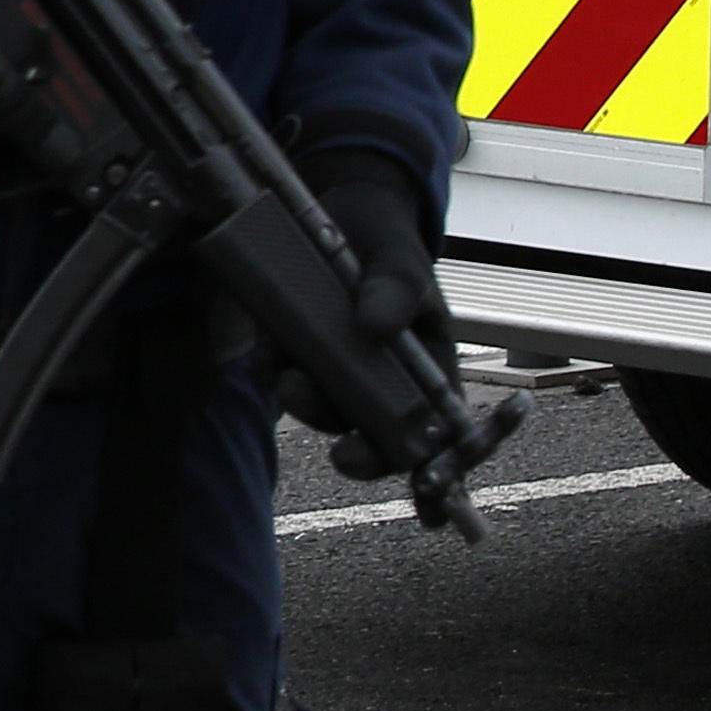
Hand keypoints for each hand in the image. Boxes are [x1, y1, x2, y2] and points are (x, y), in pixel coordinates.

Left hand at [272, 155, 447, 465]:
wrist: (341, 209)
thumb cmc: (388, 244)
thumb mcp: (400, 259)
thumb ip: (396, 289)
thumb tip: (376, 326)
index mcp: (428, 371)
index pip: (440, 436)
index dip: (441, 475)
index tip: (429, 500)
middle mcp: (383, 381)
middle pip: (376, 437)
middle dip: (361, 454)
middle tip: (344, 453)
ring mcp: (336, 370)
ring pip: (324, 410)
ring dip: (309, 406)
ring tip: (292, 380)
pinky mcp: (294, 351)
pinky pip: (282, 372)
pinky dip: (274, 368)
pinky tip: (270, 348)